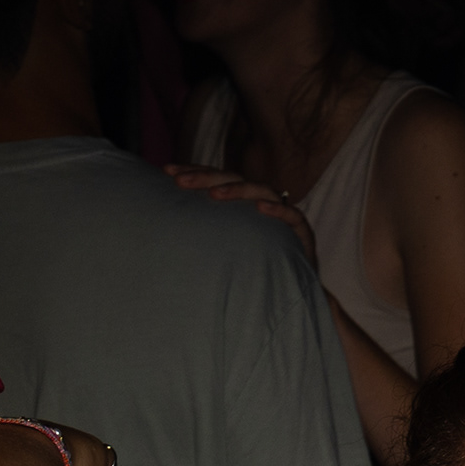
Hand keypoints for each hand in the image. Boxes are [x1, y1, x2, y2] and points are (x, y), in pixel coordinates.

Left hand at [166, 162, 319, 263]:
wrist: (290, 295)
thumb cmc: (251, 271)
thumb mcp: (220, 250)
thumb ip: (201, 235)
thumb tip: (163, 225)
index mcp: (241, 204)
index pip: (216, 180)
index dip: (194, 172)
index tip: (167, 170)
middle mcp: (260, 203)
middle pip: (234, 180)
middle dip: (206, 178)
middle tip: (179, 181)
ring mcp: (282, 215)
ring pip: (261, 190)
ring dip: (237, 190)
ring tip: (214, 194)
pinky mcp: (301, 232)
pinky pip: (291, 216)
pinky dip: (278, 209)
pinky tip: (261, 208)